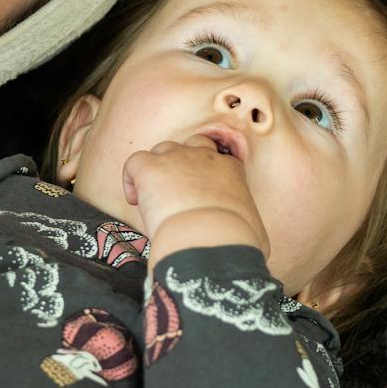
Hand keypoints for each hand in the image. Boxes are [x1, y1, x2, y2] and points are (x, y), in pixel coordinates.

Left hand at [122, 138, 268, 265]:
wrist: (210, 238)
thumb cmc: (236, 242)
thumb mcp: (255, 232)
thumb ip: (249, 228)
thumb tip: (248, 239)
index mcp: (231, 171)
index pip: (220, 160)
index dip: (208, 175)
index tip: (201, 194)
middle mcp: (204, 157)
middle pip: (193, 145)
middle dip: (183, 162)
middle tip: (177, 188)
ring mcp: (176, 159)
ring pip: (163, 150)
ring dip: (158, 168)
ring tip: (154, 195)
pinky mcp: (150, 167)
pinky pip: (134, 162)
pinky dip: (131, 178)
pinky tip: (135, 199)